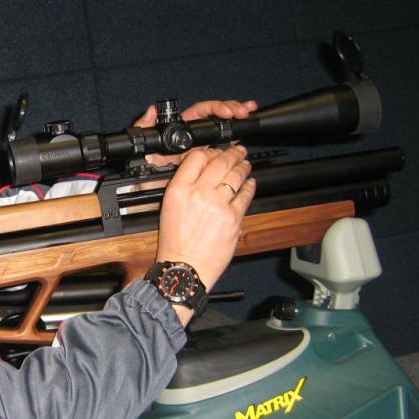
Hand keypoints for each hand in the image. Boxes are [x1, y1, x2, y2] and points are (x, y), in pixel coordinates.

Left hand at [134, 99, 257, 166]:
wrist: (152, 200)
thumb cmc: (145, 177)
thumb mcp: (143, 152)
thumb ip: (144, 130)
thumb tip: (151, 110)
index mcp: (180, 131)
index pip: (200, 112)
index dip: (214, 107)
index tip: (226, 111)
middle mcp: (193, 137)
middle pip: (215, 116)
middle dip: (231, 108)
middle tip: (244, 110)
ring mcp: (202, 148)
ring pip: (222, 129)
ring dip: (237, 120)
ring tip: (249, 112)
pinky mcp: (208, 162)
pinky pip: (224, 148)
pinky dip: (235, 140)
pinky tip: (244, 136)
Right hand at [155, 145, 254, 317]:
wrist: (185, 268)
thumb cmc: (175, 243)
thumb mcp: (168, 209)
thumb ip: (184, 187)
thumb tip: (201, 173)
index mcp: (178, 190)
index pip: (196, 157)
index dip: (209, 151)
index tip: (215, 152)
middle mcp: (198, 193)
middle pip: (219, 162)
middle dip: (232, 153)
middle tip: (237, 150)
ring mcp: (218, 205)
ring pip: (235, 175)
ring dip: (243, 167)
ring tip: (245, 164)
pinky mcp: (233, 217)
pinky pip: (245, 195)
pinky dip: (249, 186)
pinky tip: (250, 183)